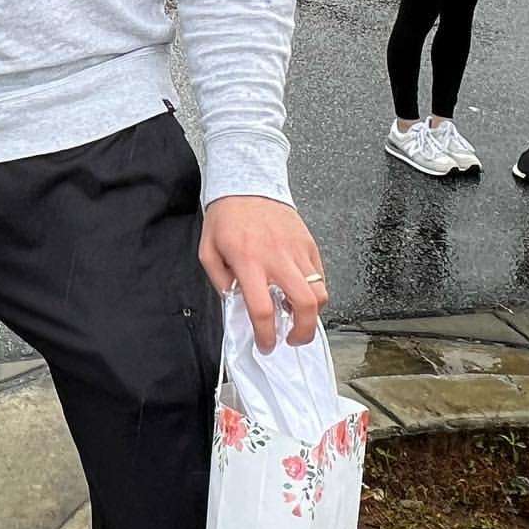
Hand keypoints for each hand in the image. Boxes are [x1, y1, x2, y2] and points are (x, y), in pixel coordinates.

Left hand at [199, 195, 327, 351]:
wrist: (248, 184)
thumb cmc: (226, 218)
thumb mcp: (208, 250)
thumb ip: (220, 281)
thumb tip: (236, 304)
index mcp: (248, 262)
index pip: (262, 309)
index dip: (266, 335)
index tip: (266, 344)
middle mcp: (276, 258)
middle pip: (305, 304)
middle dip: (303, 332)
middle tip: (293, 338)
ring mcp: (297, 251)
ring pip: (319, 292)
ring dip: (311, 312)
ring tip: (296, 314)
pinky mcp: (309, 244)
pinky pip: (320, 276)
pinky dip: (314, 290)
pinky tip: (298, 290)